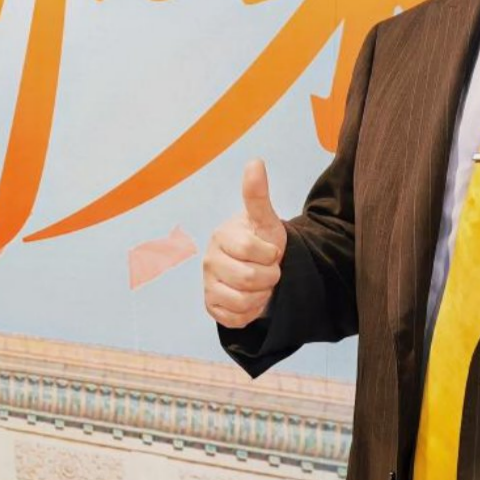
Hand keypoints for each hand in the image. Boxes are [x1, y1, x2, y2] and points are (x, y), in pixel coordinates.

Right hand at [203, 158, 287, 328]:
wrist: (260, 268)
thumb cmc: (262, 241)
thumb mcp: (265, 219)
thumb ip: (258, 194)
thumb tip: (255, 161)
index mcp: (220, 237)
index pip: (250, 250)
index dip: (269, 254)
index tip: (271, 251)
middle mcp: (209, 261)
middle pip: (249, 278)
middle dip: (270, 277)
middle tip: (269, 270)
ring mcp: (208, 285)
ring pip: (243, 301)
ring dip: (262, 295)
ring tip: (261, 284)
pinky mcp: (211, 307)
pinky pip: (236, 318)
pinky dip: (251, 312)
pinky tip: (251, 299)